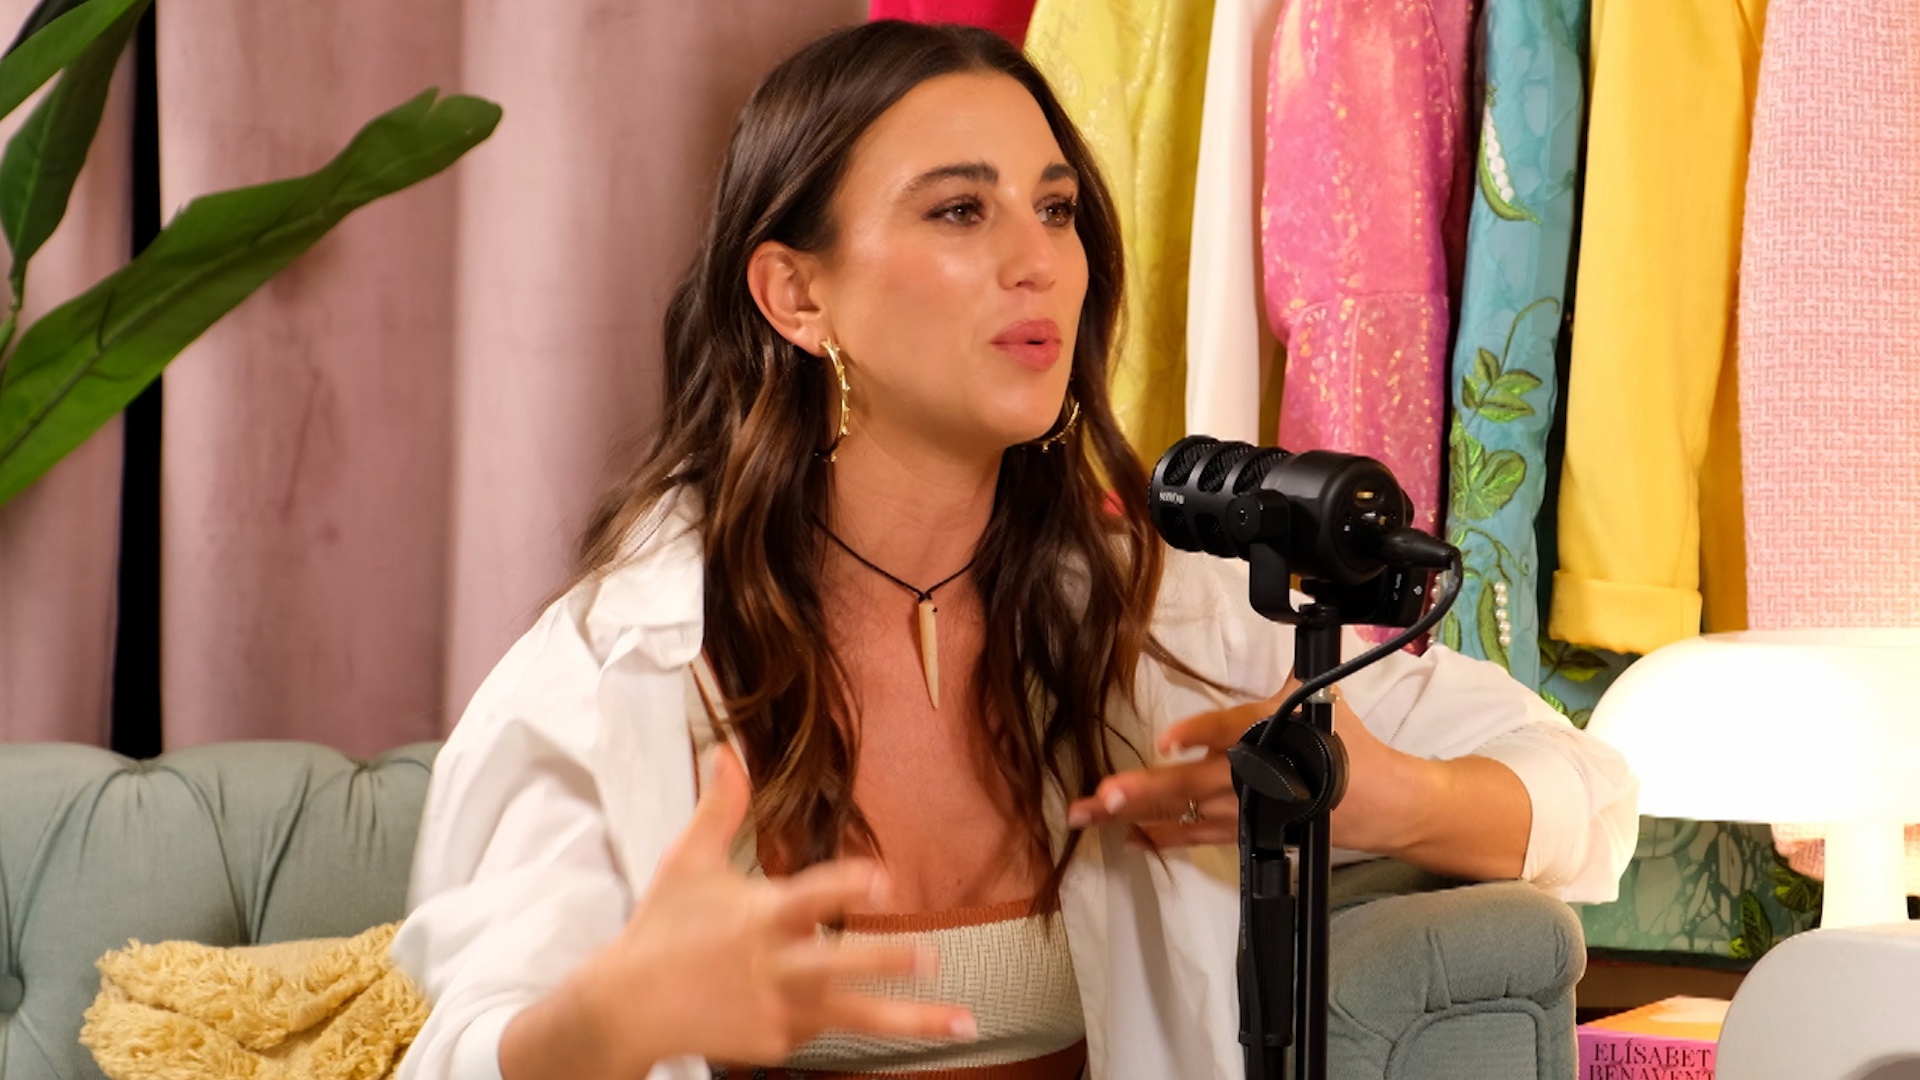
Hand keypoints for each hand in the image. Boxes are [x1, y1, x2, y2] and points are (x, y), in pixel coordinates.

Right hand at [527, 748, 975, 1075]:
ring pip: (853, 1015)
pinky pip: (823, 1027)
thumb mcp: (687, 862)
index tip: (883, 878)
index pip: (810, 896)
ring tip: (963, 1023)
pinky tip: (859, 1004)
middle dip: (885, 962)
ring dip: (910, 1020)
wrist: (625, 1008)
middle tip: (932, 956)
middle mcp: (774, 965)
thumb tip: (727, 747)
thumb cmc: (661, 928)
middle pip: (838, 965)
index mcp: (759, 915)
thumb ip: (720, 806)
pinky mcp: (777, 1043)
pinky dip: (840, 1016)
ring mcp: (778, 1009)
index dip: (847, 885)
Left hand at [1065, 681, 1419, 852]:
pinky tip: (1125, 834)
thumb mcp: (1318, 693)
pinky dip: (1160, 837)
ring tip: (1090, 814)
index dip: (1198, 734)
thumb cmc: (1345, 744)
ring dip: (1134, 816)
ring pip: (1182, 816)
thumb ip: (1291, 665)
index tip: (1167, 741)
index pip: (1231, 730)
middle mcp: (1249, 775)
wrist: (1379, 802)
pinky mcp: (1243, 833)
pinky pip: (1194, 838)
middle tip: (1102, 795)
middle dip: (1143, 791)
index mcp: (1267, 732)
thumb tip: (1295, 611)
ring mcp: (1243, 810)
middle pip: (1190, 784)